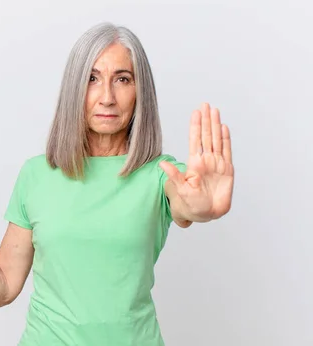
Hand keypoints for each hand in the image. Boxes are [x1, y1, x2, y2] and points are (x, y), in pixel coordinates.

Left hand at [160, 103, 233, 221]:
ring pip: (217, 140)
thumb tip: (162, 163)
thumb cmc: (191, 204)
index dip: (196, 126)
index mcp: (194, 163)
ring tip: (215, 111)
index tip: (196, 112)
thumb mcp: (181, 189)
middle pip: (206, 136)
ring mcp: (217, 164)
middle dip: (206, 120)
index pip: (195, 140)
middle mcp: (206, 160)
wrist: (206, 214)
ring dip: (216, 125)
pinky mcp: (227, 170)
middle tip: (206, 104)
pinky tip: (225, 128)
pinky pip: (227, 152)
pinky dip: (226, 140)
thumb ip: (174, 175)